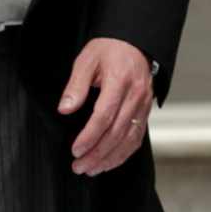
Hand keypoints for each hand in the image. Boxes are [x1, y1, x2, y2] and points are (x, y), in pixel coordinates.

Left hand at [58, 37, 154, 175]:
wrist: (134, 42)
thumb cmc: (108, 50)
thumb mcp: (86, 61)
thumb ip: (75, 86)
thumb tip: (65, 109)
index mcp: (119, 81)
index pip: (104, 115)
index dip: (90, 136)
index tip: (76, 149)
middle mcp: (136, 95)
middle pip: (117, 132)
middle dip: (97, 153)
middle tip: (79, 167)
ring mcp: (143, 105)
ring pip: (129, 139)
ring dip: (110, 158)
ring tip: (91, 169)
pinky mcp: (146, 111)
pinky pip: (137, 137)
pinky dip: (124, 153)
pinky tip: (109, 162)